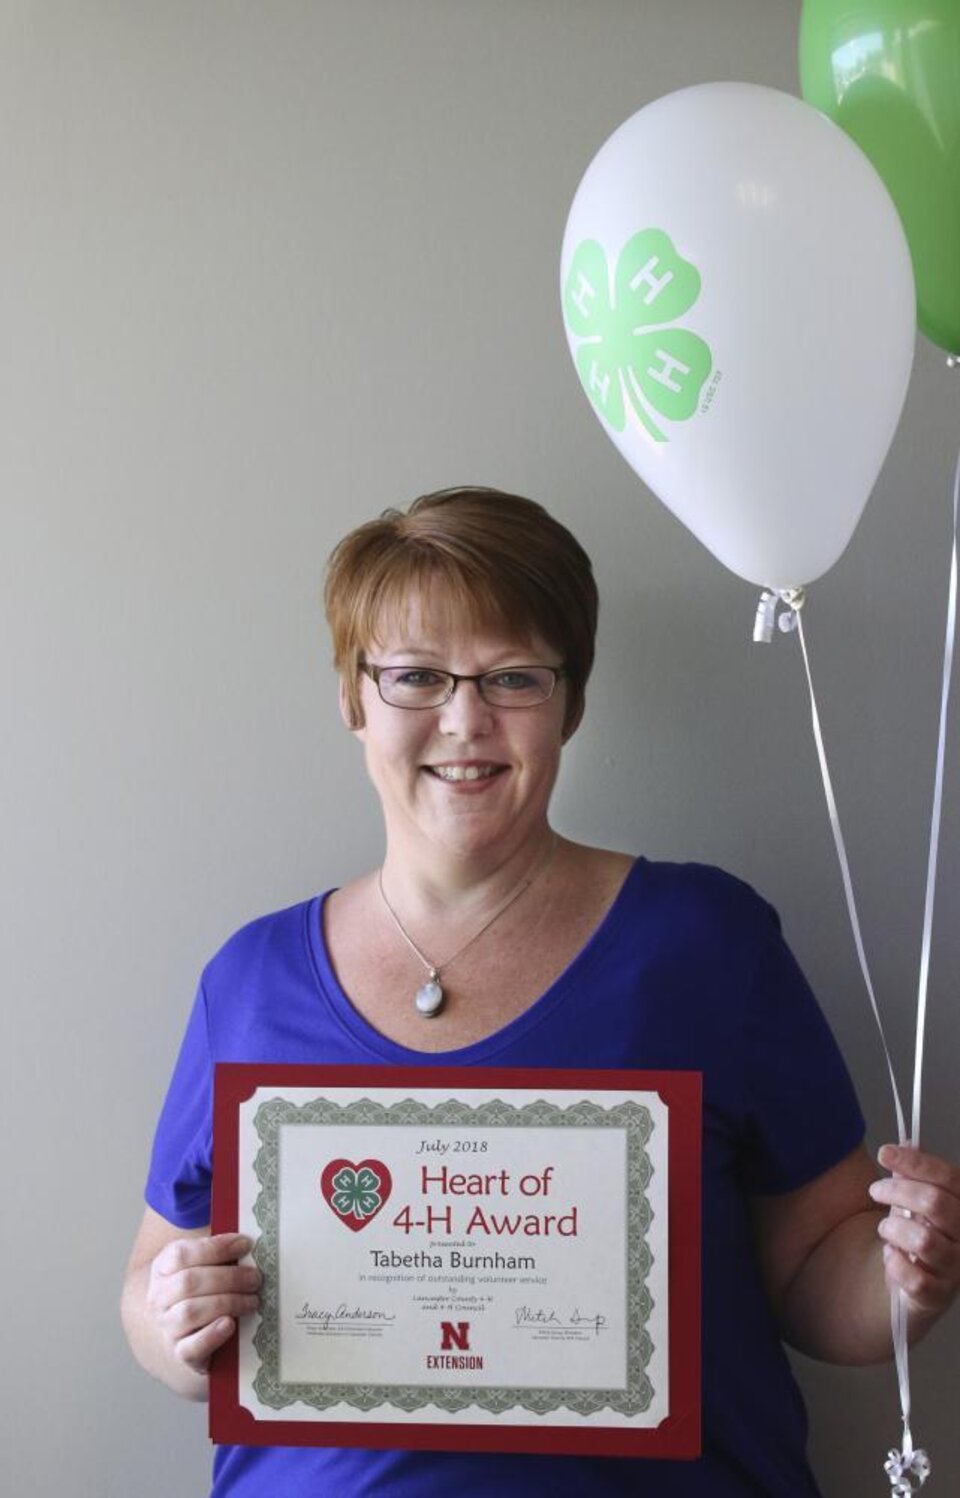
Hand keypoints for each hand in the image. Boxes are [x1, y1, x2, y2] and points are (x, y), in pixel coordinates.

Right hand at [145, 1232, 260, 1373]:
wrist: (181, 1338)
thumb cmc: (200, 1295)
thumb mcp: (202, 1269)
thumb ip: (218, 1255)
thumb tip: (246, 1243)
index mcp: (163, 1269)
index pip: (181, 1254)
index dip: (214, 1247)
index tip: (244, 1244)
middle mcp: (159, 1298)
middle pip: (188, 1282)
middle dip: (228, 1277)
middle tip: (255, 1278)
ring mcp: (167, 1327)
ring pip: (190, 1312)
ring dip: (227, 1303)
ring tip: (252, 1301)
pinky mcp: (179, 1354)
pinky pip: (191, 1347)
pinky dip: (212, 1334)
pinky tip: (230, 1325)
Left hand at [869, 1144, 959, 1319]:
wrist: (914, 1284)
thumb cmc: (917, 1233)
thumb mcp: (915, 1200)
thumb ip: (912, 1175)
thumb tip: (907, 1141)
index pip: (949, 1177)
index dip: (916, 1162)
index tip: (885, 1153)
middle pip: (935, 1202)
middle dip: (897, 1191)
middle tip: (875, 1190)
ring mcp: (955, 1268)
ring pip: (923, 1239)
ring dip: (893, 1227)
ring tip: (885, 1227)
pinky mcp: (937, 1295)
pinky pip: (914, 1277)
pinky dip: (893, 1262)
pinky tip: (889, 1255)